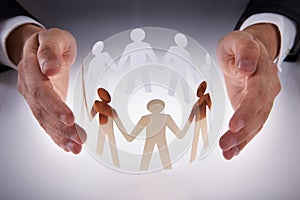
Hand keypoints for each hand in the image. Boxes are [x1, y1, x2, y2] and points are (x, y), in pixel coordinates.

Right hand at [13, 26, 85, 153]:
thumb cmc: (50, 42)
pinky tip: (67, 145)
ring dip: (60, 136)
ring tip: (75, 147)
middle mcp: (30, 86)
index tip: (69, 118)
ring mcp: (35, 98)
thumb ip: (50, 51)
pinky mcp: (43, 105)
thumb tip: (49, 67)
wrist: (41, 48)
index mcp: (31, 69)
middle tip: (77, 140)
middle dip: (60, 128)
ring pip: (44, 120)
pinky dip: (57, 136)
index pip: (41, 91)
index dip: (54, 106)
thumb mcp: (53, 38)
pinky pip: (47, 122)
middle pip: (43, 111)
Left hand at [217, 24, 280, 159]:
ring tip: (227, 151)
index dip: (247, 110)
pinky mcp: (253, 109)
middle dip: (242, 131)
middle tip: (226, 143)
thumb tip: (246, 67)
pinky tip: (232, 151)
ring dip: (242, 140)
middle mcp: (266, 88)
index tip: (235, 123)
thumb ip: (243, 49)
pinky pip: (252, 127)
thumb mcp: (237, 40)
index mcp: (262, 71)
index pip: (257, 93)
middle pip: (258, 113)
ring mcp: (261, 101)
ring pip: (256, 124)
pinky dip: (243, 141)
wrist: (247, 53)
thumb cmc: (239, 47)